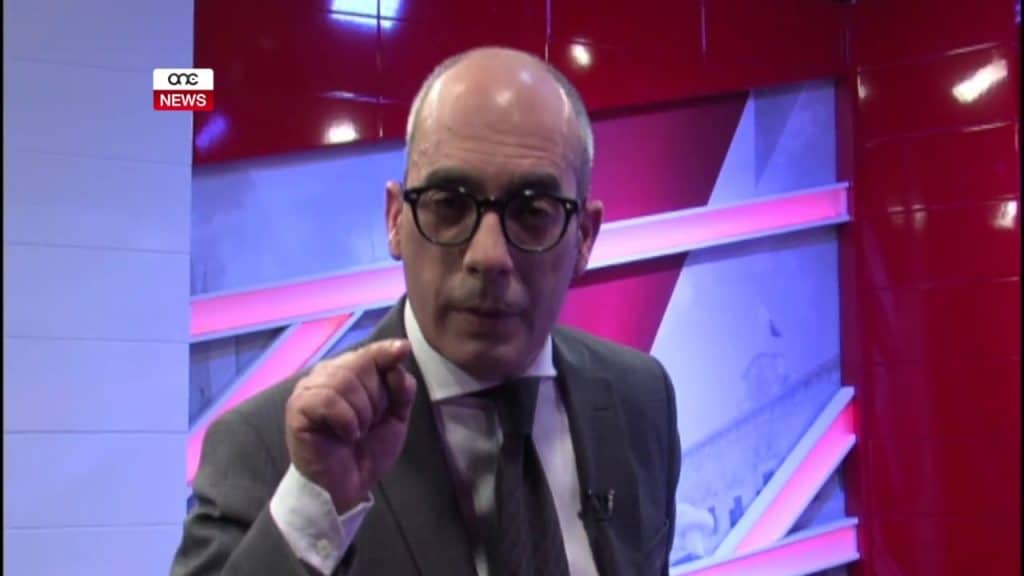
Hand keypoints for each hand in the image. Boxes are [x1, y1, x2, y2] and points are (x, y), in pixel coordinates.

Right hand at [284, 339, 416, 513]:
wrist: (347, 487)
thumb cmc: (367, 451)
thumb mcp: (395, 417)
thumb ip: (400, 388)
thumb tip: (399, 359)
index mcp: (350, 373)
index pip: (370, 352)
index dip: (385, 351)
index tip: (403, 350)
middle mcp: (327, 375)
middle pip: (361, 364)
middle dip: (376, 399)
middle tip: (369, 424)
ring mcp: (309, 389)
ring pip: (344, 381)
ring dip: (361, 413)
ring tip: (357, 432)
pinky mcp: (298, 408)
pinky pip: (328, 400)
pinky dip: (346, 421)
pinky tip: (346, 436)